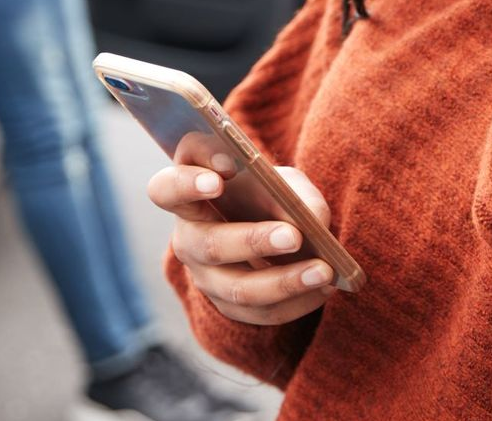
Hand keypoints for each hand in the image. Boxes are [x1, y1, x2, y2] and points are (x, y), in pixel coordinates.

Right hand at [148, 153, 336, 326]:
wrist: (267, 230)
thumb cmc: (265, 194)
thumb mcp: (276, 178)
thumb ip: (289, 187)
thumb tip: (310, 216)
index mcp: (187, 197)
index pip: (166, 189)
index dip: (186, 185)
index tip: (217, 181)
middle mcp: (189, 241)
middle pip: (209, 246)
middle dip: (253, 241)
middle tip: (294, 236)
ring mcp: (207, 279)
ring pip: (239, 290)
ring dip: (285, 281)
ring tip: (324, 270)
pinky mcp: (230, 307)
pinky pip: (263, 313)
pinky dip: (298, 302)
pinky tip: (325, 288)